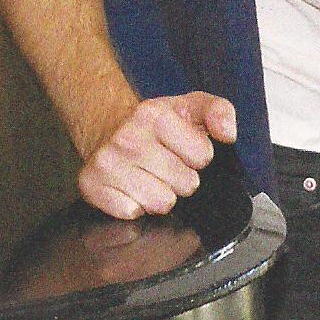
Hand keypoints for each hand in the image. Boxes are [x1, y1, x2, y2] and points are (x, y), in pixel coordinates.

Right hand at [78, 92, 236, 219]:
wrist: (105, 126)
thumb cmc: (152, 123)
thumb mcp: (189, 106)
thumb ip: (218, 111)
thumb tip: (228, 133)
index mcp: (154, 115)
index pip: (203, 156)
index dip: (198, 156)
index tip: (182, 149)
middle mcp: (127, 138)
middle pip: (185, 184)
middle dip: (180, 178)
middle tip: (164, 164)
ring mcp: (107, 164)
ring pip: (162, 203)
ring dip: (159, 194)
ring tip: (149, 176)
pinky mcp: (91, 186)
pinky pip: (133, 213)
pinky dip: (135, 206)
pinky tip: (130, 187)